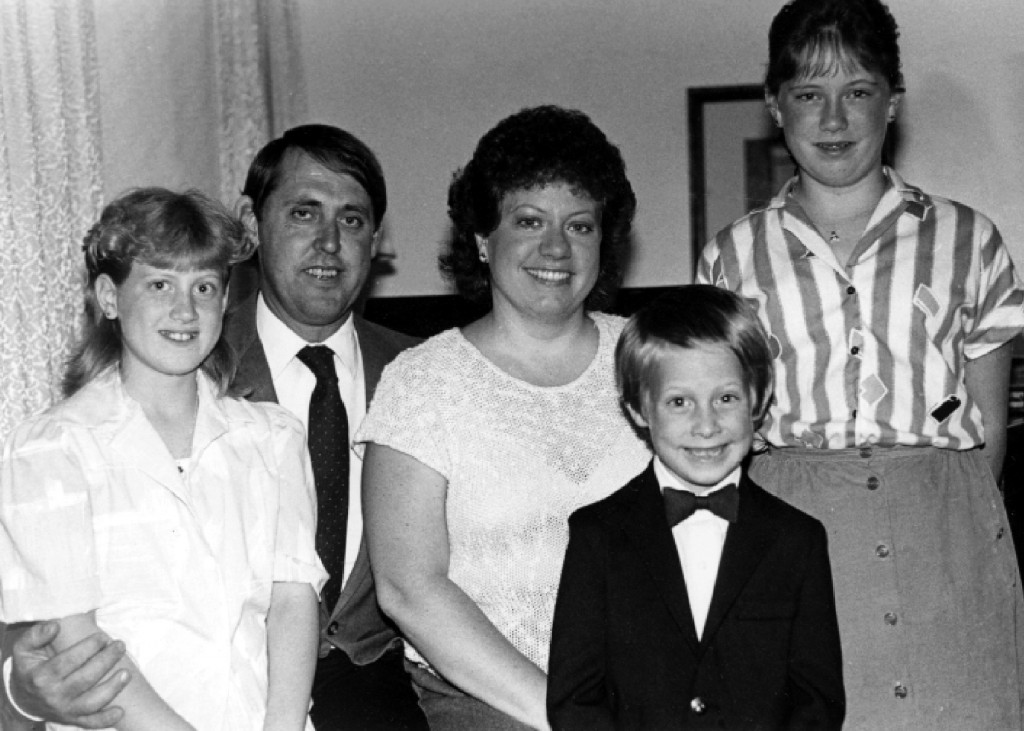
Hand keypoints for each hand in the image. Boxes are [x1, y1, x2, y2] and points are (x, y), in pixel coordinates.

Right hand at [7, 622, 129, 727]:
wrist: (23, 699)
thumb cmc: (29, 668)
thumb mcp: (23, 649)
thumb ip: (36, 635)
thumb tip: (55, 626)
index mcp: (41, 677)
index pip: (69, 661)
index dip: (88, 647)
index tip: (102, 637)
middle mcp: (53, 696)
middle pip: (85, 679)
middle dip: (106, 661)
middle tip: (120, 645)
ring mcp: (64, 709)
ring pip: (91, 702)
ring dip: (112, 689)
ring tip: (127, 673)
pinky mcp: (73, 719)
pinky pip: (90, 723)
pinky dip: (106, 720)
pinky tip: (120, 711)